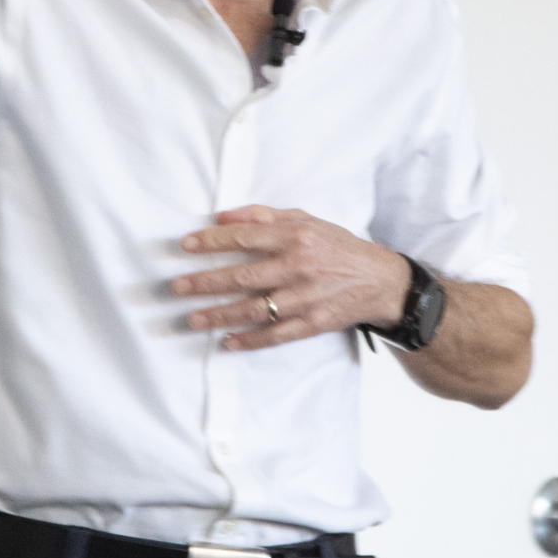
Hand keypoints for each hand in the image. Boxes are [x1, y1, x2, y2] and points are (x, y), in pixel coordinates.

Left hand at [172, 206, 406, 351]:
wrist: (380, 280)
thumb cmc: (337, 247)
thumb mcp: (306, 220)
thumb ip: (264, 215)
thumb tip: (222, 216)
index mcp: (296, 236)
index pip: (245, 237)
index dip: (212, 241)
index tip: (185, 246)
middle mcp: (299, 266)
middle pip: (243, 275)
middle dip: (206, 282)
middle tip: (177, 287)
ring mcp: (306, 297)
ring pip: (254, 309)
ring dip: (219, 315)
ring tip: (192, 319)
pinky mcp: (314, 323)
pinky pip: (276, 335)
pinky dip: (250, 340)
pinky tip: (227, 342)